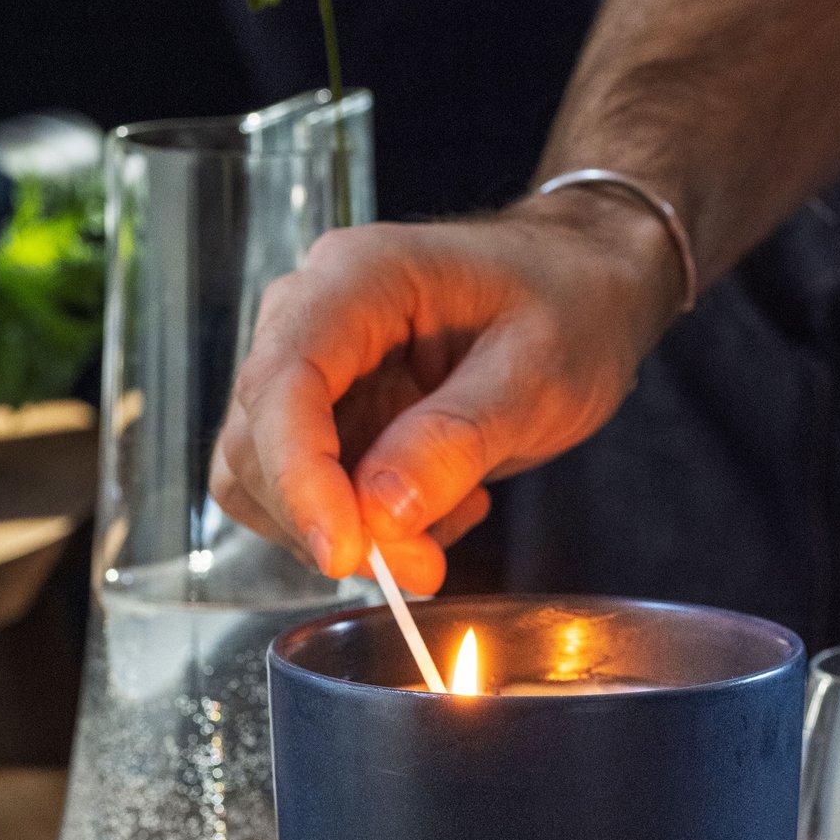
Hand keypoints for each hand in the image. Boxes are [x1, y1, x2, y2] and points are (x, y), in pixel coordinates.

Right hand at [209, 189, 683, 592]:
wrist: (580, 289)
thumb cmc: (569, 304)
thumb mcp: (539, 369)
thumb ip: (458, 438)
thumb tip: (379, 512)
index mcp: (356, 277)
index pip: (284, 381)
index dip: (298, 475)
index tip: (342, 552)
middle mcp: (309, 316)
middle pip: (259, 438)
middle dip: (330, 518)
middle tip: (425, 562)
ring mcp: (311, 370)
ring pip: (264, 477)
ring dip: (344, 530)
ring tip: (449, 516)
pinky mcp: (324, 417)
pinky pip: (303, 494)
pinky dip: (360, 527)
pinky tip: (435, 505)